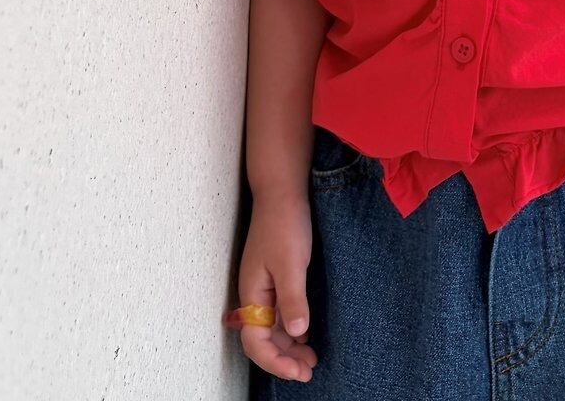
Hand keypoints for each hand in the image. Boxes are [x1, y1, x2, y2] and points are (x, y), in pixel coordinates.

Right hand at [237, 189, 318, 382]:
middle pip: (263, 339)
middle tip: (310, 371)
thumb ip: (292, 299)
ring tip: (311, 359)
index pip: (256, 342)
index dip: (276, 361)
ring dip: (289, 346)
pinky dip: (291, 328)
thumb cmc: (285, 224)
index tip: (299, 372)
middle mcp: (255, 295)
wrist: (283, 192)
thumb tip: (295, 334)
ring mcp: (264, 287)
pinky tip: (306, 334)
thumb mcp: (291, 263)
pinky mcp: (276, 277)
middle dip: (284, 359)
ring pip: (272, 328)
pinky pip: (278, 313)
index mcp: (252, 294)